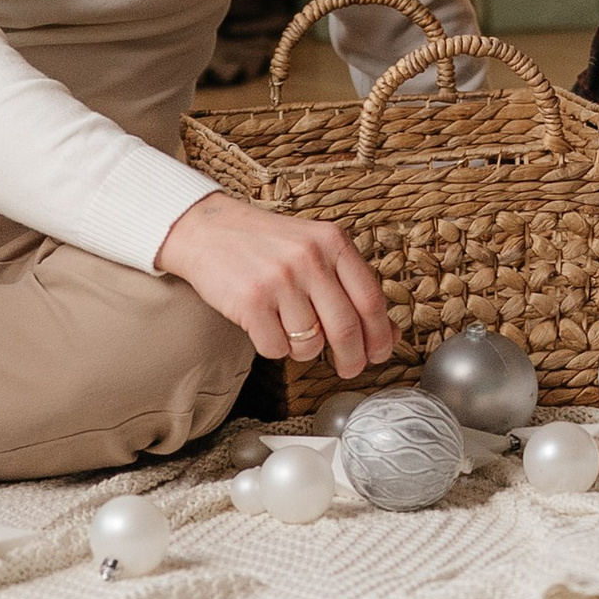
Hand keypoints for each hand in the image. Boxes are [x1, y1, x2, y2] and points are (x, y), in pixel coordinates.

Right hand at [154, 190, 395, 379]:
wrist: (208, 230)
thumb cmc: (266, 244)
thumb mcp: (315, 248)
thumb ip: (351, 285)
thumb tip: (390, 332)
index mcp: (332, 241)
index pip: (371, 299)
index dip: (380, 335)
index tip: (380, 353)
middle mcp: (309, 258)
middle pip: (346, 328)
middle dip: (352, 358)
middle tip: (349, 368)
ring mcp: (280, 279)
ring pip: (310, 344)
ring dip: (304, 349)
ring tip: (290, 329)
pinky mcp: (251, 301)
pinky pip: (276, 349)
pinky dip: (274, 347)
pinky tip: (266, 326)